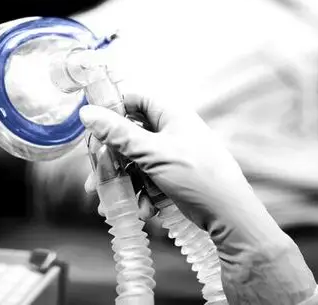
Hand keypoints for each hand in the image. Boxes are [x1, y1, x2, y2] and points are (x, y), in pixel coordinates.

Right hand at [80, 91, 317, 304]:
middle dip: (111, 160)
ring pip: (136, 163)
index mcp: (172, 115)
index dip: (113, 110)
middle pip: (130, 137)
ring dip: (123, 184)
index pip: (136, 100)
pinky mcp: (175, 178)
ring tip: (108, 205)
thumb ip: (118, 134)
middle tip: (95, 178)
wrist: (229, 216)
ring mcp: (173, 156)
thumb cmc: (199, 176)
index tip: (93, 128)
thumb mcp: (153, 153)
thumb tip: (88, 113)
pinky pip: (148, 181)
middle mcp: (172, 132)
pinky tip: (141, 210)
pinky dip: (140, 195)